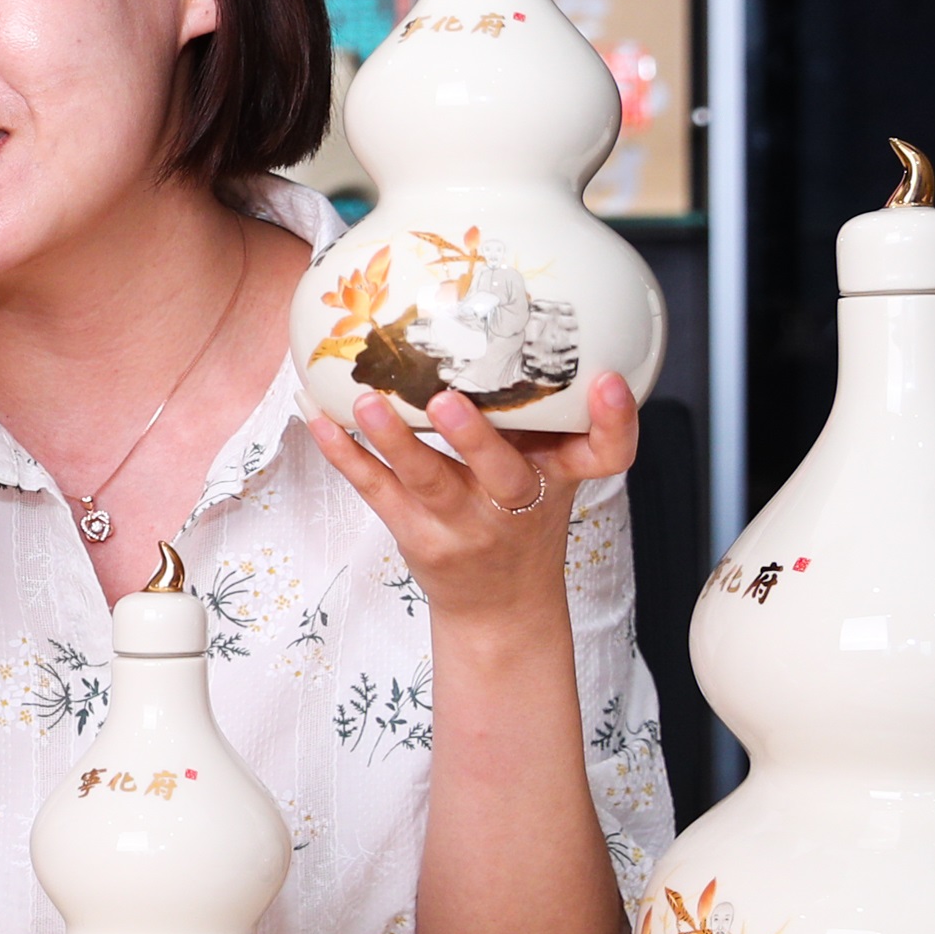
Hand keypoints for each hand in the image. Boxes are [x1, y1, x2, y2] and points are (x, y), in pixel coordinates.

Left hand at [307, 373, 638, 627]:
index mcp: (557, 478)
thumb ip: (542, 419)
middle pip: (501, 470)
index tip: (609, 382)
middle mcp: (513, 502)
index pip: (608, 454)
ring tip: (367, 402)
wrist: (500, 606)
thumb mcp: (551, 475)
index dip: (615, 421)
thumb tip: (511, 328)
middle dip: (474, 437)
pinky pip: (375, 489)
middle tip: (449, 400)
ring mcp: (460, 522)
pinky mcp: (415, 533)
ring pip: (426, 479)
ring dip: (393, 438)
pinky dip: (344, 452)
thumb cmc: (521, 522)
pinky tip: (318, 417)